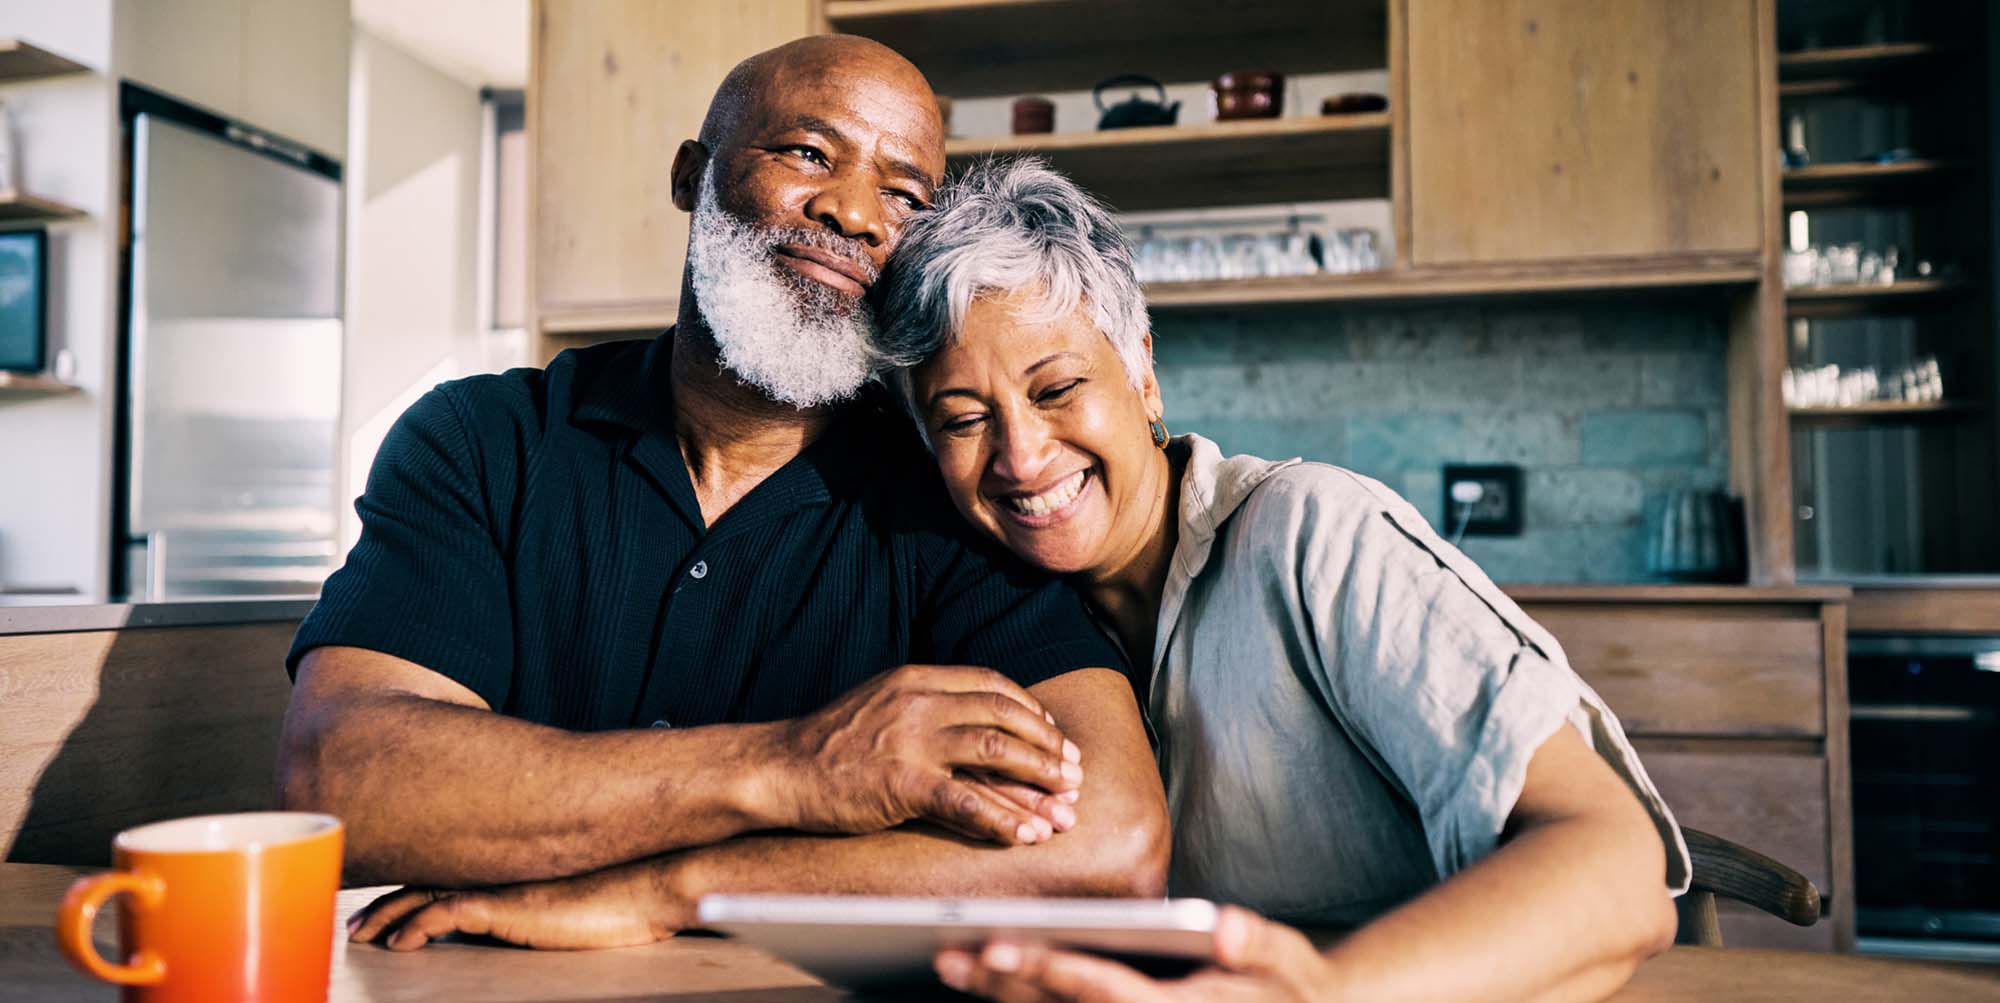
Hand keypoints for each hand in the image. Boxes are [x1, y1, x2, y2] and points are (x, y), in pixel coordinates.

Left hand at [346, 858, 688, 950]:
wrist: (652, 883)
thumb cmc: (628, 892)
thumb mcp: (577, 895)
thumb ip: (548, 899)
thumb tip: (541, 911)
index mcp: (513, 866)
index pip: (450, 871)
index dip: (413, 887)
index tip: (386, 906)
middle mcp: (499, 869)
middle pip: (426, 881)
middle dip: (385, 903)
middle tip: (357, 923)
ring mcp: (499, 885)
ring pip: (423, 896)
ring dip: (387, 917)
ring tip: (362, 937)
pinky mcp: (504, 906)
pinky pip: (443, 917)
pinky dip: (414, 929)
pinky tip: (398, 944)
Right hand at [769, 664, 1084, 845]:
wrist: (779, 768)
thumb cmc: (830, 744)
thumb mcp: (882, 704)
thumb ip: (926, 707)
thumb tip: (980, 730)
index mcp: (917, 678)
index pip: (992, 685)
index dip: (1031, 711)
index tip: (1053, 736)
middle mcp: (919, 701)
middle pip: (1005, 715)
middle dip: (1048, 746)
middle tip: (1074, 774)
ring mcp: (911, 740)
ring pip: (996, 751)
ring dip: (1038, 780)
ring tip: (1064, 807)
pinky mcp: (901, 782)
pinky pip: (966, 800)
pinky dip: (1002, 819)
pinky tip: (1024, 836)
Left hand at [933, 906, 1335, 1002]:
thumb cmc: (1291, 988)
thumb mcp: (1287, 961)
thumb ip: (1257, 945)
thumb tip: (1231, 927)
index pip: (1100, 989)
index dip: (1048, 968)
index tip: (999, 947)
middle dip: (1003, 983)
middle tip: (948, 956)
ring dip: (1001, 997)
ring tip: (952, 964)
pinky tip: (990, 984)